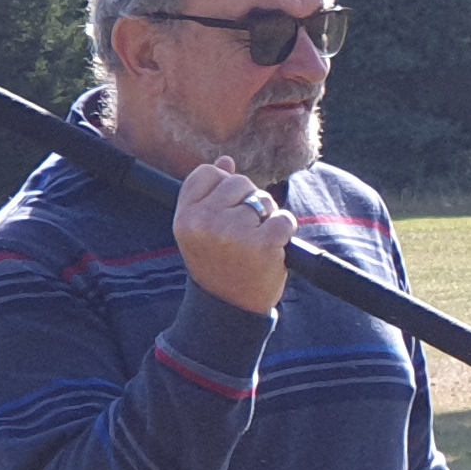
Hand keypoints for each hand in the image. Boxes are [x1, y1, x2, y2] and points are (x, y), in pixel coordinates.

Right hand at [172, 161, 293, 314]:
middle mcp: (205, 223)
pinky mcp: (263, 244)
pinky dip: (285, 230)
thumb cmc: (216, 265)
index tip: (226, 210)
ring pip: (264, 200)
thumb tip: (226, 161)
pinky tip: (272, 248)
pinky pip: (284, 218)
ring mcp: (234, 233)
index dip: (223, 186)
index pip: (209, 173)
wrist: (229, 308)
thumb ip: (208, 194)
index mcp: (185, 218)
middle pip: (239, 182)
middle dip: (248, 202)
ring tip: (255, 242)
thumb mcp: (199, 231)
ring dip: (267, 218)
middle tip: (242, 232)